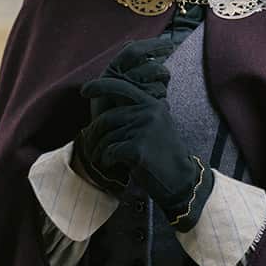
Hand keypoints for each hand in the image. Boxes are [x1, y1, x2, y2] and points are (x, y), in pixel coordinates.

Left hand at [74, 38, 174, 191]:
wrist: (180, 179)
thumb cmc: (161, 153)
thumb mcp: (154, 124)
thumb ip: (134, 112)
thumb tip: (102, 109)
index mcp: (151, 103)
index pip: (120, 87)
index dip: (100, 87)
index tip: (84, 90)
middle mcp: (148, 112)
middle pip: (106, 119)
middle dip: (92, 135)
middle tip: (89, 148)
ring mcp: (144, 129)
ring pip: (106, 137)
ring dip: (98, 151)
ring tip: (100, 159)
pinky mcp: (138, 148)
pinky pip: (110, 151)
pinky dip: (106, 160)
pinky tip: (111, 164)